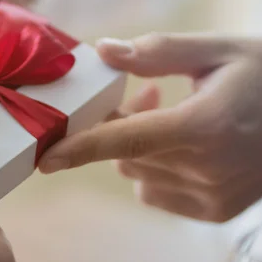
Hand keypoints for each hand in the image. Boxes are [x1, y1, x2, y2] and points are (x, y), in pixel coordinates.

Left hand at [39, 34, 261, 221]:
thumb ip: (157, 52)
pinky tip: (181, 144)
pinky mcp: (214, 211)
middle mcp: (208, 168)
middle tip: (144, 94)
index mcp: (206, 126)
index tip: (45, 159)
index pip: (130, 139)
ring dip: (137, 145)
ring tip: (169, 112)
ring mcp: (212, 196)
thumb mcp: (217, 50)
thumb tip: (102, 50)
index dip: (82, 148)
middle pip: (125, 153)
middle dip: (118, 124)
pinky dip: (154, 168)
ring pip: (136, 172)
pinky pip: (153, 191)